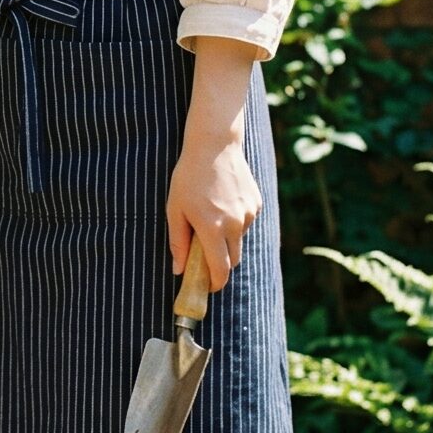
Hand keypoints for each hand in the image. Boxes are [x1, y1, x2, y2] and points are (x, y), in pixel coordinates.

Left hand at [166, 132, 260, 291]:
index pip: (220, 269)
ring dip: (226, 239)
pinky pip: (246, 223)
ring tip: (210, 216)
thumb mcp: (175, 209)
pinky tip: (222, 202)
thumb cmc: (188, 178)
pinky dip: (235, 222)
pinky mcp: (257, 203)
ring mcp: (249, 213)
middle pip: (233, 260)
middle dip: (220, 265)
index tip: (208, 287)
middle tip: (204, 258)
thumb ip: (178, 242)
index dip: (215, 283)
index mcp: (212, 227)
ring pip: (239, 240)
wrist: (215, 146)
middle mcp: (235, 223)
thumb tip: (178, 271)